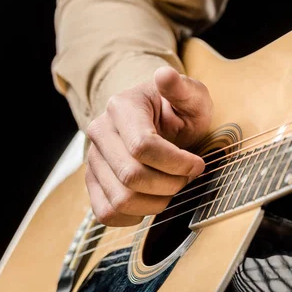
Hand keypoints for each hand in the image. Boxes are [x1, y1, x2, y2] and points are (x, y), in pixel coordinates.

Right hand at [85, 66, 212, 225]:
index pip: (143, 146)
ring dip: (155, 203)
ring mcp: (94, 159)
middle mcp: (100, 132)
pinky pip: (105, 212)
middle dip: (169, 184)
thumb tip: (164, 75)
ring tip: (172, 189)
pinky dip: (133, 216)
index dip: (177, 163)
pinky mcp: (93, 181)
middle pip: (131, 176)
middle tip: (187, 179)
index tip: (198, 164)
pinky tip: (152, 202)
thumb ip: (182, 88)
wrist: (157, 120)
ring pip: (120, 199)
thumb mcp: (191, 96)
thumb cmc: (178, 110)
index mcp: (122, 107)